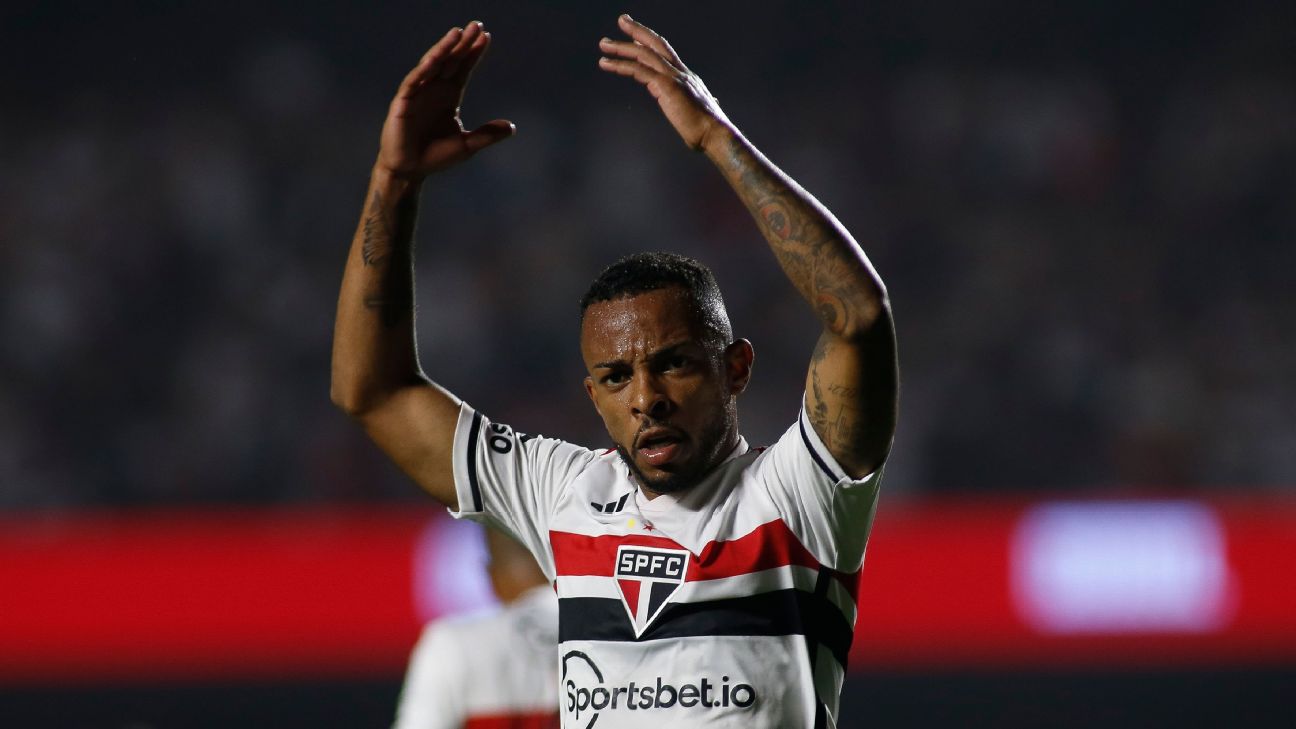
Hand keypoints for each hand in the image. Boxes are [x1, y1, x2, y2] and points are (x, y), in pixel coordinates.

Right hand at [377, 22, 514, 179]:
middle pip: (451, 60)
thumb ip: (487, 135)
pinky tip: (437, 55)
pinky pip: (415, 80)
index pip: (464, 68)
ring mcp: (419, 93)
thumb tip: (511, 127)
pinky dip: (426, 67)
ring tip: (459, 32)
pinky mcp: (404, 101)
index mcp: (449, 95)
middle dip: (464, 43)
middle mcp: (435, 89)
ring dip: (445, 48)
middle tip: (477, 25)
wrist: (410, 171)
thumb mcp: (467, 145)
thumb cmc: (435, 157)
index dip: (474, 53)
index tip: (487, 36)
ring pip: (433, 64)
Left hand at [598, 15, 730, 150]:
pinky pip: (639, 70)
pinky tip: (607, 64)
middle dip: (637, 30)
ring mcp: (673, 77)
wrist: (714, 135)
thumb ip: (701, 103)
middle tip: (621, 20)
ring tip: (604, 45)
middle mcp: (680, 72)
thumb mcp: (701, 111)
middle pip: (656, 43)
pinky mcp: (666, 86)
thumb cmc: (706, 130)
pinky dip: (621, 65)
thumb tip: (713, 102)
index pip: (665, 53)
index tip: (635, 35)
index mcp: (686, 77)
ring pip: (643, 54)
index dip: (649, 42)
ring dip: (621, 48)